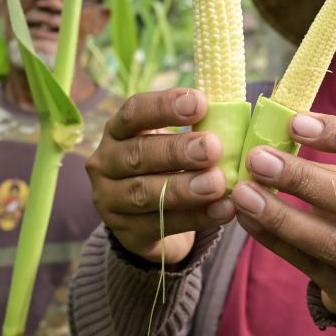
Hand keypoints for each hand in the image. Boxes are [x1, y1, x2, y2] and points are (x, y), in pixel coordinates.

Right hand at [85, 88, 235, 264]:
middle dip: (177, 150)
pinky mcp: (127, 233)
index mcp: (117, 132)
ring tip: (218, 183)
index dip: (164, 106)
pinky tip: (224, 209)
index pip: (133, 112)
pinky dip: (196, 217)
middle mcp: (105, 164)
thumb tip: (231, 114)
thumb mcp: (174, 144)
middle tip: (213, 148)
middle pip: (137, 154)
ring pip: (145, 193)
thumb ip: (195, 129)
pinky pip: (162, 225)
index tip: (200, 102)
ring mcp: (110, 201)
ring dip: (184, 187)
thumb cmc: (167, 169)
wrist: (152, 222)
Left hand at [232, 112, 335, 319]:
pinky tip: (248, 221)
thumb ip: (329, 164)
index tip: (294, 123)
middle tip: (257, 160)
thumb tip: (271, 140)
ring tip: (243, 194)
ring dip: (282, 216)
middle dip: (303, 179)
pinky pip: (312, 267)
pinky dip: (276, 242)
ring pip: (333, 242)